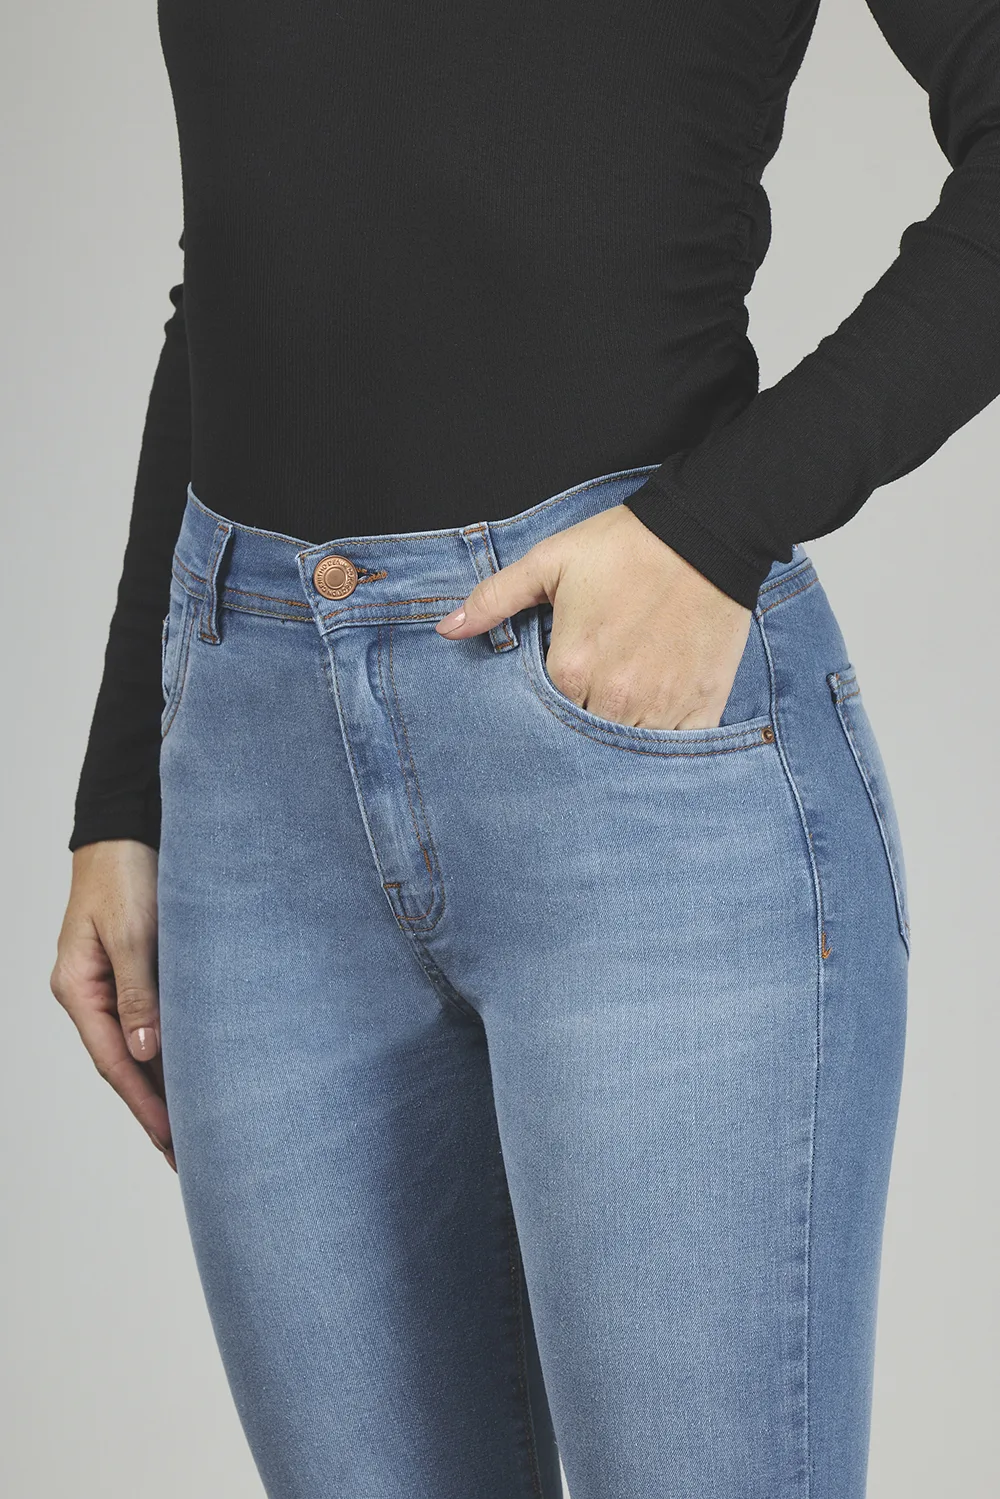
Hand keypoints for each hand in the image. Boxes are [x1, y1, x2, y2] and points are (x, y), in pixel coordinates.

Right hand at [50, 840, 175, 1170]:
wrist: (127, 827)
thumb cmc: (126, 871)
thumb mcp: (132, 931)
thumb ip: (139, 990)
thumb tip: (146, 1052)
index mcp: (78, 988)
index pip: (114, 1061)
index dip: (145, 1103)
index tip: (173, 1141)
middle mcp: (92, 993)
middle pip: (126, 1063)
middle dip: (156, 1110)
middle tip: (190, 1157)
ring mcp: (112, 984)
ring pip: (141, 1046)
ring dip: (167, 1085)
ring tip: (197, 1131)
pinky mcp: (137, 970)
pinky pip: (154, 1022)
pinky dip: (174, 1051)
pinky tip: (196, 1075)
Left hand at [436, 503, 751, 729]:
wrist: (705, 533)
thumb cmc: (625, 546)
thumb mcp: (550, 562)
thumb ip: (495, 598)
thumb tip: (446, 628)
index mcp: (571, 669)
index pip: (542, 716)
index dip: (547, 705)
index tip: (558, 689)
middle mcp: (614, 698)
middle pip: (583, 740)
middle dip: (580, 729)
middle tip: (590, 703)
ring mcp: (660, 708)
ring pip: (627, 753)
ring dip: (620, 742)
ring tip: (622, 712)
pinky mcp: (701, 708)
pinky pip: (677, 753)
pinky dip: (665, 749)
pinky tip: (657, 726)